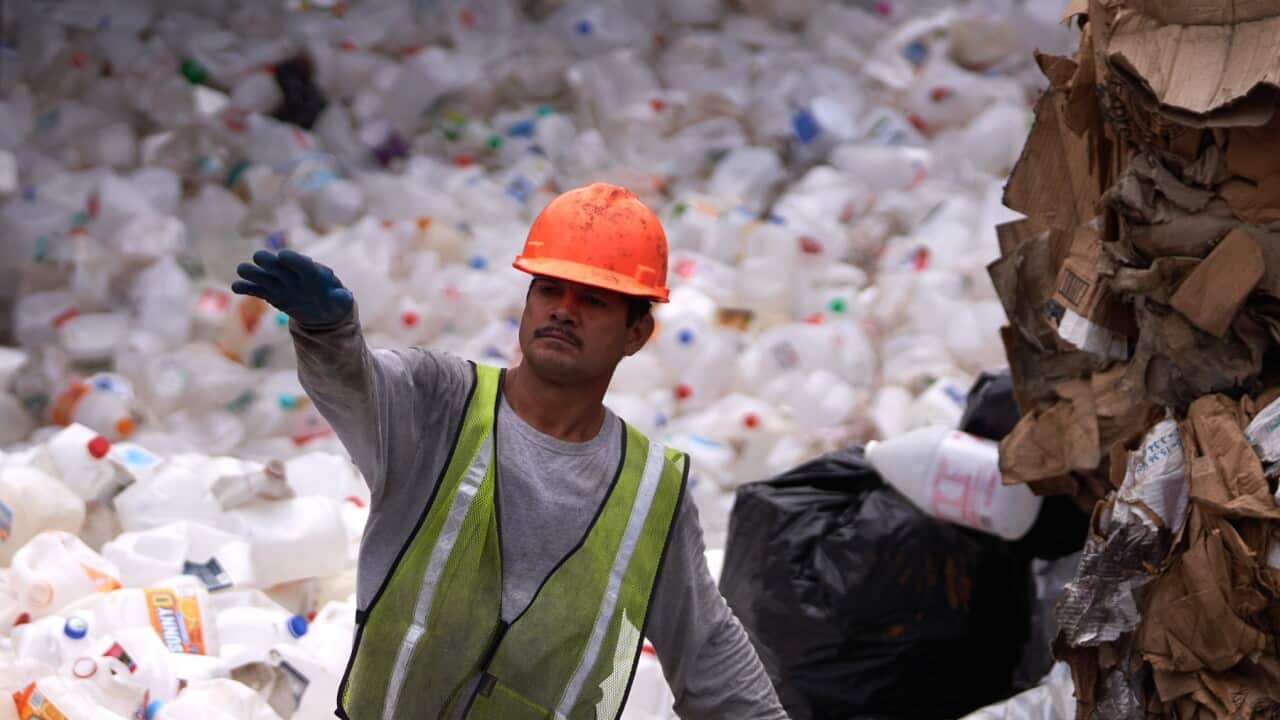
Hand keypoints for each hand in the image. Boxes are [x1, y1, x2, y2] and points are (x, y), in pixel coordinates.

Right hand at [231, 249, 353, 327]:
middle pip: (281, 267)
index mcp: (313, 274)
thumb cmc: (334, 302)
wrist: (322, 311)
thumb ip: (342, 298)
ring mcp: (281, 283)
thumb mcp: (341, 302)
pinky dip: (247, 288)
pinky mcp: (271, 293)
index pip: (304, 265)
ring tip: (241, 269)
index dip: (295, 260)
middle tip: (259, 257)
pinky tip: (235, 287)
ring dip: (254, 272)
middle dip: (271, 262)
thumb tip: (345, 296)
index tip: (284, 256)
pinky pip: (258, 290)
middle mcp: (294, 275)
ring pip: (266, 276)